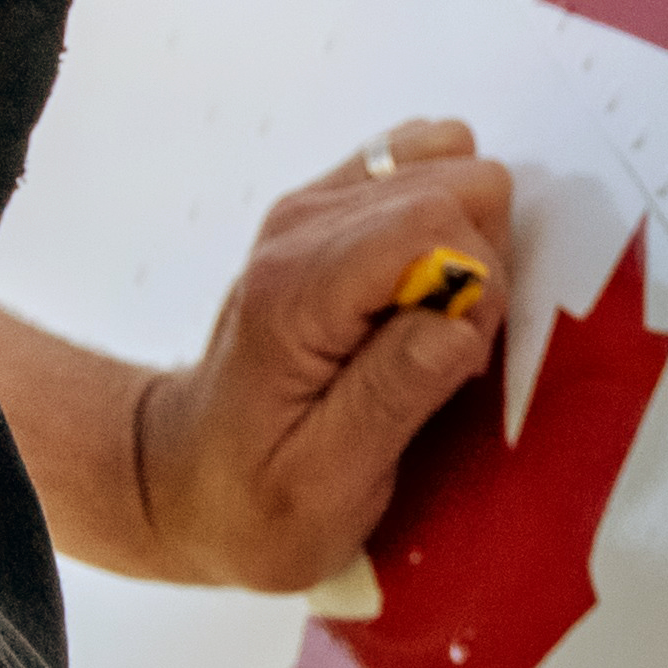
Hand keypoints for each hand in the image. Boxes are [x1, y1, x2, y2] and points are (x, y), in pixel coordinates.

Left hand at [0, 119, 525, 591]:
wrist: (187, 478)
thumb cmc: (255, 500)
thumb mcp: (326, 484)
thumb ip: (395, 394)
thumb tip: (462, 316)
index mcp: (297, 291)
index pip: (434, 222)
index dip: (478, 288)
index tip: (460, 363)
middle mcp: (301, 227)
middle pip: (454, 184)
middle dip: (480, 269)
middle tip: (445, 353)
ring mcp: (314, 208)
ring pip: (450, 167)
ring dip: (467, 247)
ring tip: (430, 326)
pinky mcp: (333, 209)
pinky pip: (426, 169)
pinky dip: (447, 227)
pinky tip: (421, 293)